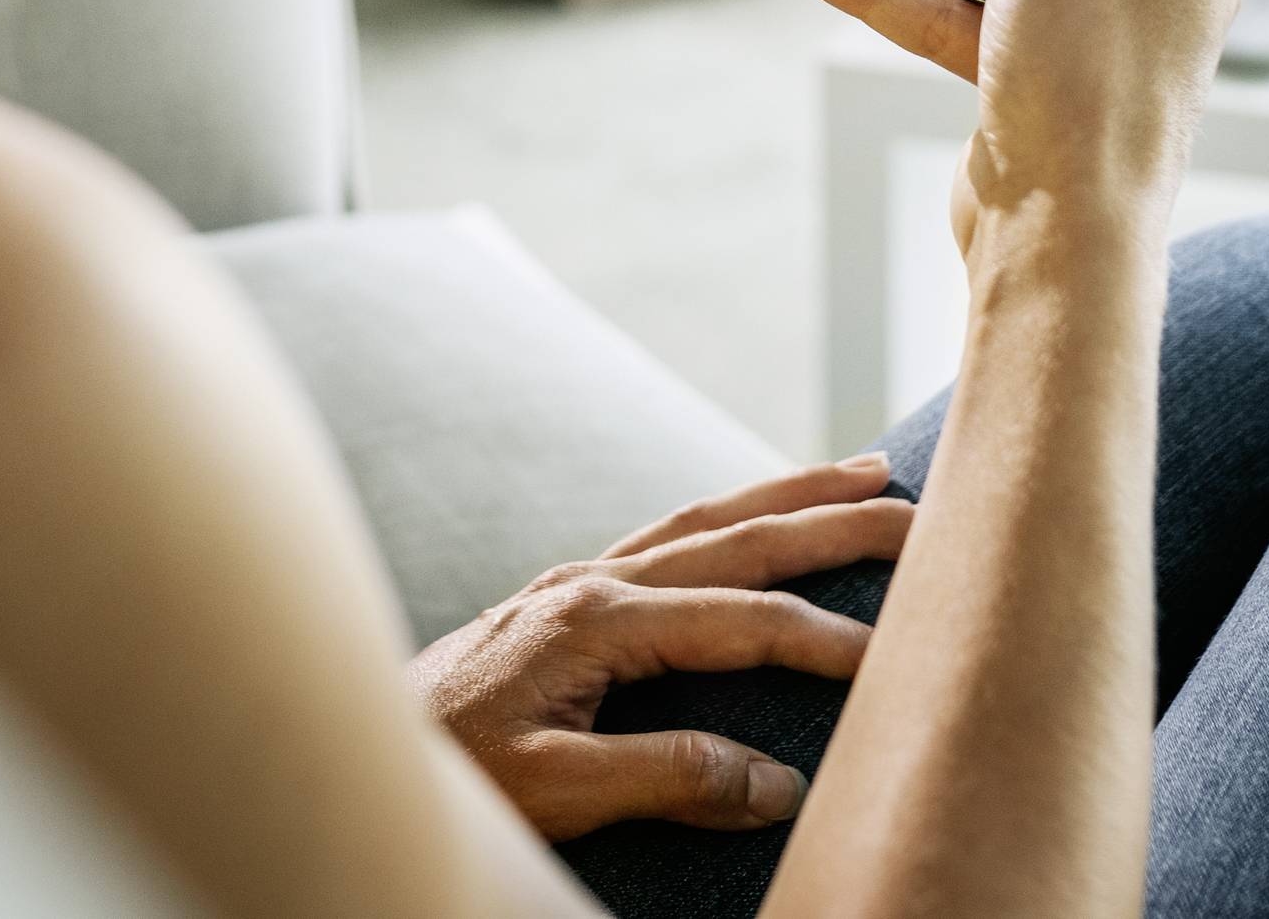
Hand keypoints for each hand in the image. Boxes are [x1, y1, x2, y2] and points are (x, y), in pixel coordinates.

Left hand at [412, 456, 913, 838]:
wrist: (352, 749)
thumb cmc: (446, 777)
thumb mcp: (554, 790)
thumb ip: (663, 777)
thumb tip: (772, 781)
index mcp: (594, 620)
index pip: (741, 620)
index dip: (824, 638)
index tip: (896, 661)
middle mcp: (589, 582)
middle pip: (735, 537)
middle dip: (829, 520)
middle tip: (915, 511)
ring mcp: (573, 583)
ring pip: (703, 521)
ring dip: (784, 496)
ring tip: (858, 477)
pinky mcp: (560, 600)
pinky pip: (665, 538)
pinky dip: (725, 519)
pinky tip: (748, 524)